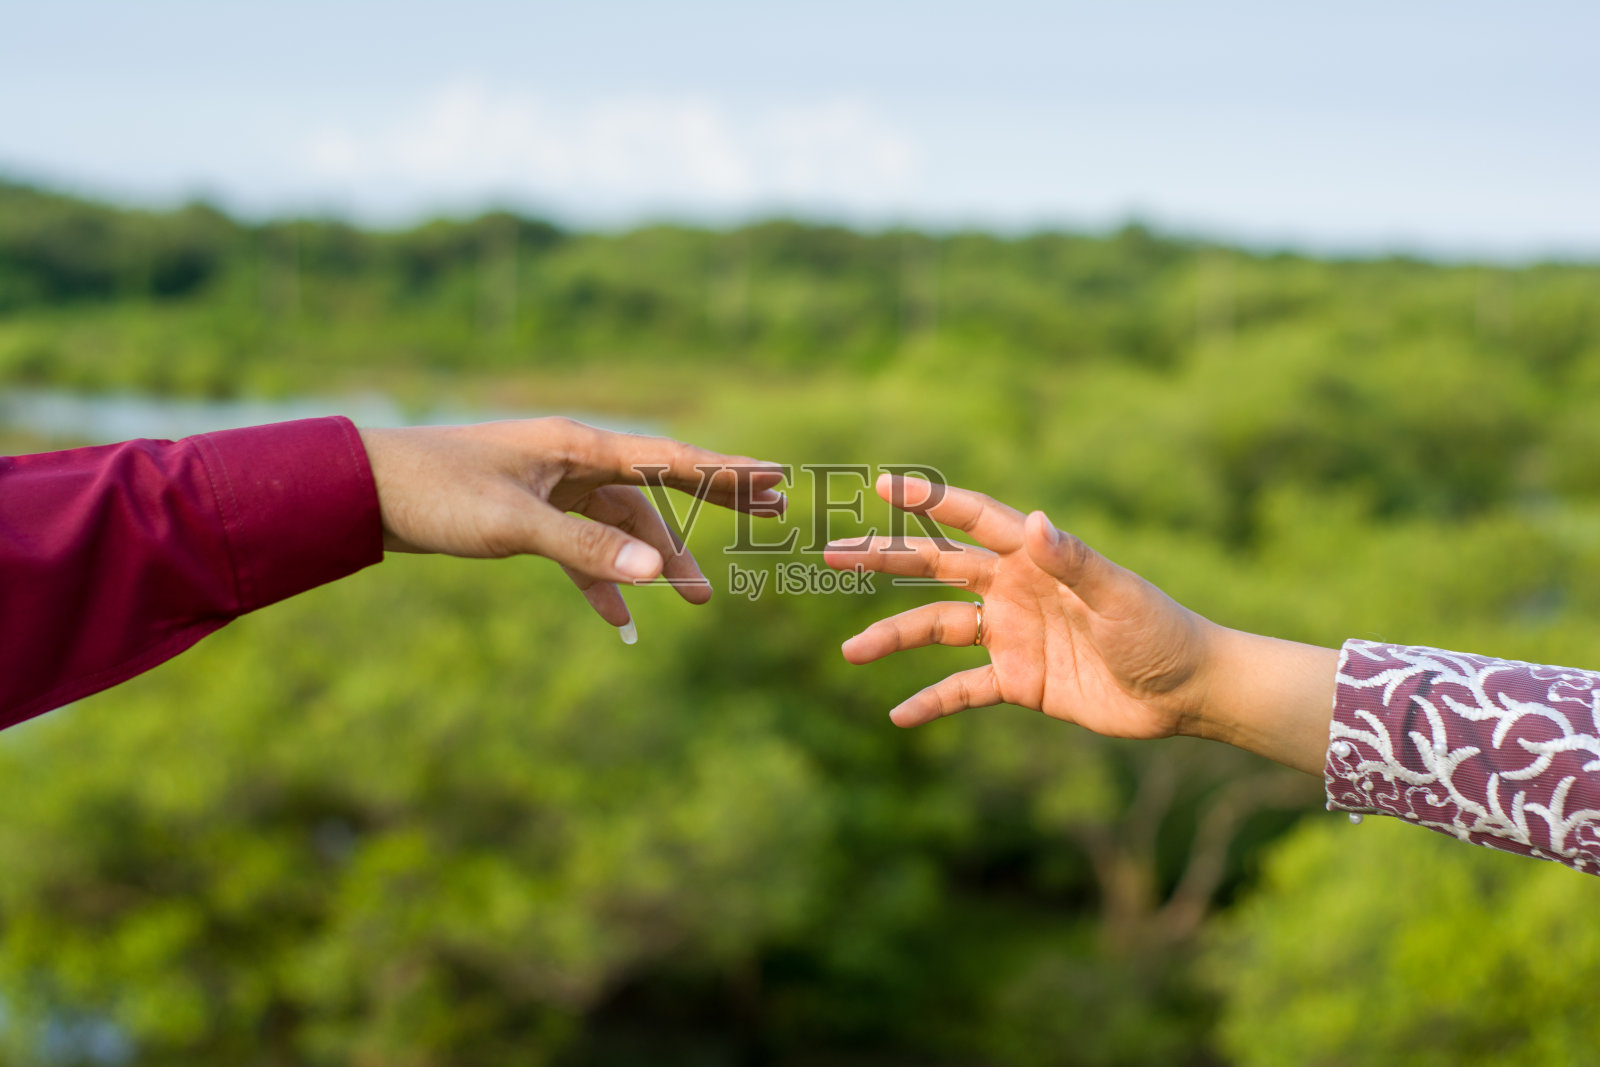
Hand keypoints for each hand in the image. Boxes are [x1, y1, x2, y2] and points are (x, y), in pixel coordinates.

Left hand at [358, 418, 784, 632]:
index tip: (777, 475)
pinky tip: (620, 619)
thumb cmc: (434, 494)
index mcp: (576, 447)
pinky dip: (602, 581)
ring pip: (622, 526)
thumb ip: (585, 549)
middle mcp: (572, 461)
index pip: (668, 458)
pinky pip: (581, 549)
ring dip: (657, 561)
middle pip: (659, 483)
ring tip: (701, 601)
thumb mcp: (512, 525)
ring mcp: (552, 489)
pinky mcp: (528, 516)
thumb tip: (657, 572)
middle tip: (772, 515)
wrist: (361, 491)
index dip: (726, 470)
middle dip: (713, 504)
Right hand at [826, 475, 1336, 772]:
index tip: (885, 485)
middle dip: (887, 560)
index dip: (929, 502)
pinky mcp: (1018, 681)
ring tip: (850, 651)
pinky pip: (963, 690)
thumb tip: (1033, 523)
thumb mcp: (1119, 598)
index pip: (972, 521)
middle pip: (936, 569)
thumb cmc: (1162, 633)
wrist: (1187, 692)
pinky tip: (899, 716)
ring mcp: (1012, 636)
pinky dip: (932, 701)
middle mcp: (1013, 591)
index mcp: (1034, 560)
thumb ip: (1074, 562)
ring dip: (893, 637)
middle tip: (834, 554)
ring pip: (937, 630)